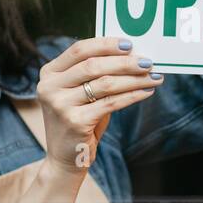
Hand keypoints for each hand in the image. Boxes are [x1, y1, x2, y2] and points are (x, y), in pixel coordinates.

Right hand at [35, 36, 161, 172]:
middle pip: (93, 65)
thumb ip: (95, 73)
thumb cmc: (79, 119)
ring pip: (105, 83)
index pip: (79, 50)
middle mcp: (49, 87)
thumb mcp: (79, 93)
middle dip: (124, 62)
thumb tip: (130, 54)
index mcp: (49, 73)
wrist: (65, 159)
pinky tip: (146, 92)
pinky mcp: (75, 122)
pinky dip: (132, 95)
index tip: (130, 44)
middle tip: (148, 61)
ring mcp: (60, 105)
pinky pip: (111, 103)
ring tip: (154, 77)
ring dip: (134, 79)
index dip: (106, 44)